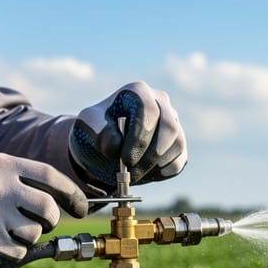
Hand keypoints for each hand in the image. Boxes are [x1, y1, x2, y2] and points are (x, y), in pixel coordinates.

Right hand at [0, 153, 87, 264]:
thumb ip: (16, 178)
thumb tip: (57, 199)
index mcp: (0, 163)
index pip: (50, 176)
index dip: (71, 193)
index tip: (81, 207)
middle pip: (48, 208)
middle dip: (50, 220)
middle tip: (41, 223)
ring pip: (34, 232)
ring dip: (28, 237)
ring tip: (6, 230)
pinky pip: (18, 250)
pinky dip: (14, 251)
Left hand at [70, 81, 186, 188]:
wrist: (103, 146)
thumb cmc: (96, 130)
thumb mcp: (87, 126)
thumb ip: (99, 131)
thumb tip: (117, 145)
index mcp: (138, 92)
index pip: (148, 111)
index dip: (140, 138)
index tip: (125, 160)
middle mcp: (161, 103)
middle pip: (169, 128)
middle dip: (150, 156)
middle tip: (131, 174)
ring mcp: (173, 123)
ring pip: (178, 145)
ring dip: (156, 165)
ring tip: (134, 175)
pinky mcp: (177, 143)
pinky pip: (179, 160)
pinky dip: (163, 172)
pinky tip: (144, 174)